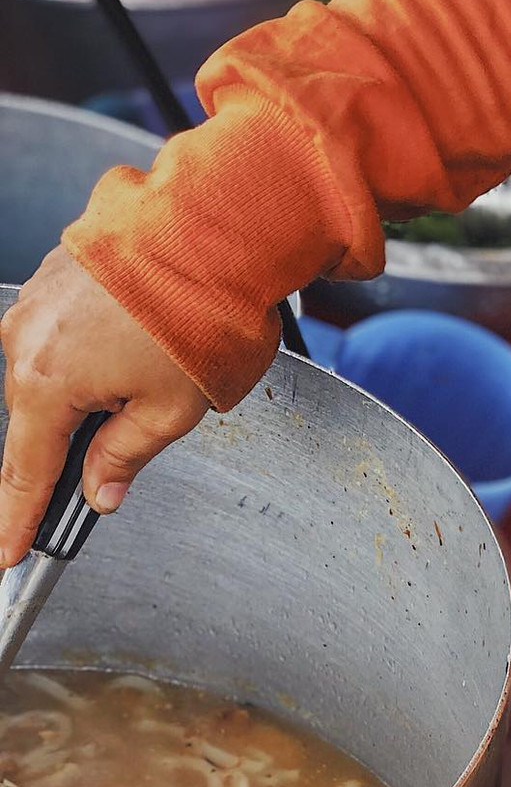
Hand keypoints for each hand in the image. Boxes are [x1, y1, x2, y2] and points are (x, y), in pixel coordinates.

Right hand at [0, 247, 210, 566]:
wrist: (214, 232)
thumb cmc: (199, 317)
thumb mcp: (171, 412)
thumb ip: (125, 457)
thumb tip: (102, 492)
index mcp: (46, 380)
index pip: (25, 472)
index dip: (17, 519)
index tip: (7, 554)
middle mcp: (26, 337)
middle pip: (39, 421)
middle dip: (73, 447)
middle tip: (121, 453)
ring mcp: (37, 301)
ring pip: (53, 375)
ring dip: (92, 393)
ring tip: (157, 378)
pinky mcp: (57, 276)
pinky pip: (65, 335)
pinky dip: (94, 355)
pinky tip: (141, 349)